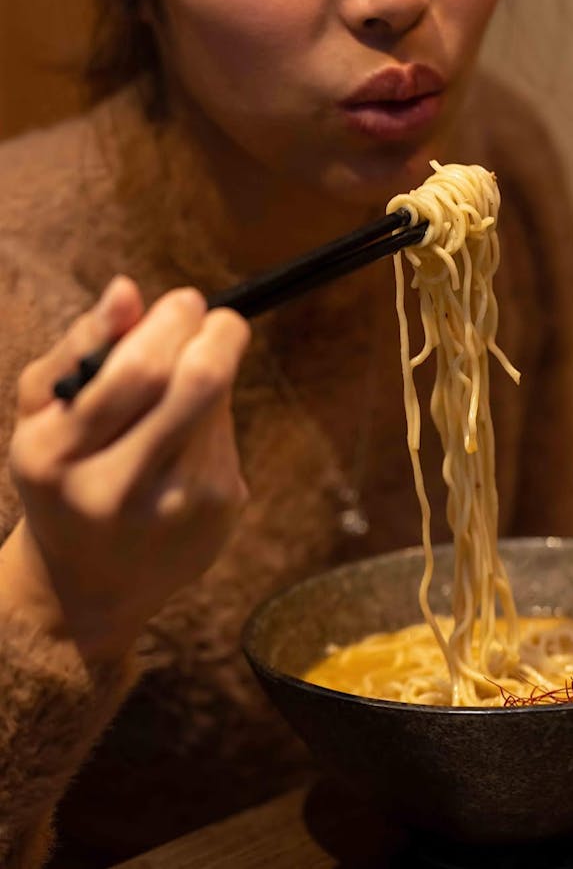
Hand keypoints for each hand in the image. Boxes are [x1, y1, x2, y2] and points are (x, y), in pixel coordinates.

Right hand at [5, 276, 249, 660]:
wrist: (91, 584)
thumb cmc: (64, 477)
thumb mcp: (43, 415)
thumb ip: (80, 348)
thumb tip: (129, 290)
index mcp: (59, 455)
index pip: (138, 369)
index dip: (174, 320)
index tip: (185, 301)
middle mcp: (121, 488)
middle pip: (200, 381)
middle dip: (218, 333)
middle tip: (215, 320)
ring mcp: (178, 508)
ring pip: (219, 406)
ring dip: (213, 375)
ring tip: (184, 388)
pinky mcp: (219, 515)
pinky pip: (226, 438)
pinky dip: (213, 419)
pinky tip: (187, 438)